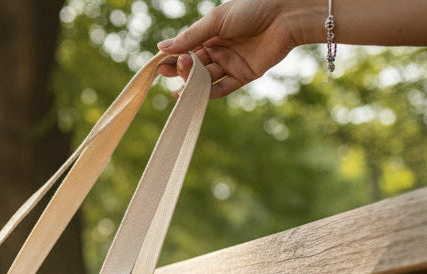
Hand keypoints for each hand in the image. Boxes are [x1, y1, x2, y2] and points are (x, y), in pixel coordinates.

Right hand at [156, 0, 310, 97]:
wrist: (286, 14)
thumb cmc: (252, 9)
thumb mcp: (216, 21)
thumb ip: (190, 37)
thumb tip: (162, 47)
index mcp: (211, 33)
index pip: (187, 49)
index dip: (173, 58)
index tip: (159, 65)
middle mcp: (220, 49)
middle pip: (194, 66)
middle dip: (180, 70)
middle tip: (168, 71)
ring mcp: (231, 63)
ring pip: (206, 78)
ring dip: (192, 81)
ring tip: (181, 81)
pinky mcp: (243, 76)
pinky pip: (223, 88)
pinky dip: (209, 93)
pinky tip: (195, 94)